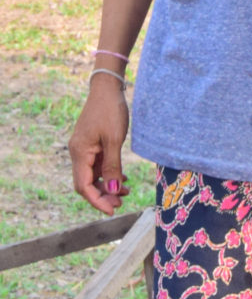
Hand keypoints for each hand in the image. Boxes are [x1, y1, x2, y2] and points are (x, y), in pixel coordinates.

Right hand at [69, 80, 129, 214]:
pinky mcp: (91, 143)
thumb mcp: (115, 140)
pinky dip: (108, 173)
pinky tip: (122, 178)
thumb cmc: (110, 110)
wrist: (107, 87)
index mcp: (80, 153)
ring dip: (106, 185)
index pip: (84, 186)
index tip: (112, 210)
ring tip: (126, 192)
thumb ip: (112, 166)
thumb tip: (111, 191)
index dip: (97, 200)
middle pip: (86, 183)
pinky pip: (97, 165)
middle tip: (120, 203)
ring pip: (92, 175)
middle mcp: (78, 152)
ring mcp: (84, 148)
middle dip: (102, 195)